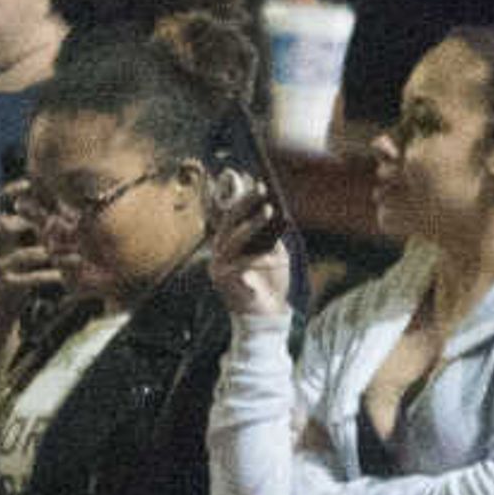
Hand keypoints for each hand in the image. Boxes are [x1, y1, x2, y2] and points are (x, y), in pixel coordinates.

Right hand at [0, 182, 66, 299]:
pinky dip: (46, 277)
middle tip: (55, 219)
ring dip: (47, 253)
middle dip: (28, 221)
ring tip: (72, 252)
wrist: (1, 303)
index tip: (28, 183)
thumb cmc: (19, 266)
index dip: (10, 191)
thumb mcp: (23, 241)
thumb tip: (59, 195)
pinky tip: (62, 277)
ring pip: (21, 255)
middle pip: (3, 226)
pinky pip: (27, 279)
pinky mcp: (4, 284)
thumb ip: (34, 221)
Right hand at [210, 172, 290, 320]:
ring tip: (269, 210)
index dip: (239, 196)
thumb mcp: (274, 254)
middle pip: (228, 222)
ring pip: (233, 239)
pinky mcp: (224, 280)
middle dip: (244, 202)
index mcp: (229, 244)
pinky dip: (258, 260)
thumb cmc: (270, 283)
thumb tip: (272, 211)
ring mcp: (219, 266)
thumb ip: (270, 236)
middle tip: (262, 188)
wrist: (267, 316)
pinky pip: (241, 264)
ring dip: (252, 223)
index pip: (230, 215)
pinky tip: (273, 258)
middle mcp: (219, 252)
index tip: (252, 178)